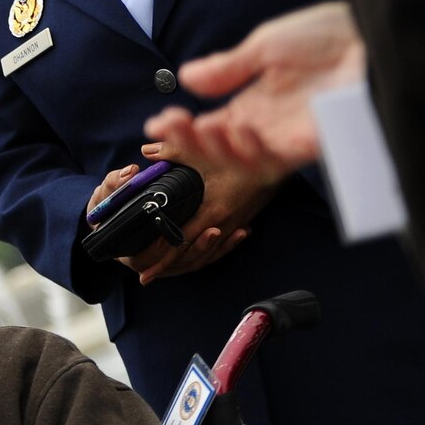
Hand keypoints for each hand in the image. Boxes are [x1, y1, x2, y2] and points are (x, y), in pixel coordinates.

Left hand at [117, 135, 283, 283]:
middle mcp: (224, 223)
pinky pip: (220, 246)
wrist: (279, 160)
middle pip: (191, 254)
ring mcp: (235, 225)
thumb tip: (146, 149)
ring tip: (164, 269)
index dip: (161, 259)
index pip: (180, 242)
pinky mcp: (241, 222)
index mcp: (212, 210)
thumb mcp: (207, 152)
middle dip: (167, 265)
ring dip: (186, 261)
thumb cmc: (243, 155)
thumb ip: (174, 151)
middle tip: (145, 275)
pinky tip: (196, 256)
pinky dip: (206, 253)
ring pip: (206, 253)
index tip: (144, 274)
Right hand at [144, 1, 363, 175]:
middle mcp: (268, 125)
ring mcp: (289, 136)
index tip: (156, 124)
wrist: (375, 34)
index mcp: (256, 102)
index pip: (210, 124)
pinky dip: (248, 150)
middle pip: (219, 148)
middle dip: (189, 142)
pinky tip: (236, 130)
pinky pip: (273, 160)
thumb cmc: (330, 35)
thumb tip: (185, 77)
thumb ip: (228, 67)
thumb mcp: (267, 44)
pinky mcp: (311, 144)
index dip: (180, 129)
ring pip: (241, 160)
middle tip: (169, 125)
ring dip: (214, 147)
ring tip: (201, 125)